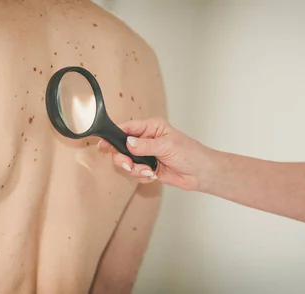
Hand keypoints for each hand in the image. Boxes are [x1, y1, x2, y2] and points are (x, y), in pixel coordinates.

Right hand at [97, 118, 214, 190]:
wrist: (201, 173)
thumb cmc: (190, 153)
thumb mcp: (167, 146)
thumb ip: (145, 145)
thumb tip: (128, 142)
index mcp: (151, 128)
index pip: (127, 128)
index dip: (113, 136)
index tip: (104, 144)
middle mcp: (147, 140)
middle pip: (122, 148)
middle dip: (123, 159)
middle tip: (128, 165)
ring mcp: (147, 154)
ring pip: (127, 162)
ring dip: (135, 170)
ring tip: (148, 172)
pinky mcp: (148, 168)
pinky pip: (135, 173)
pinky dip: (142, 177)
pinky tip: (153, 176)